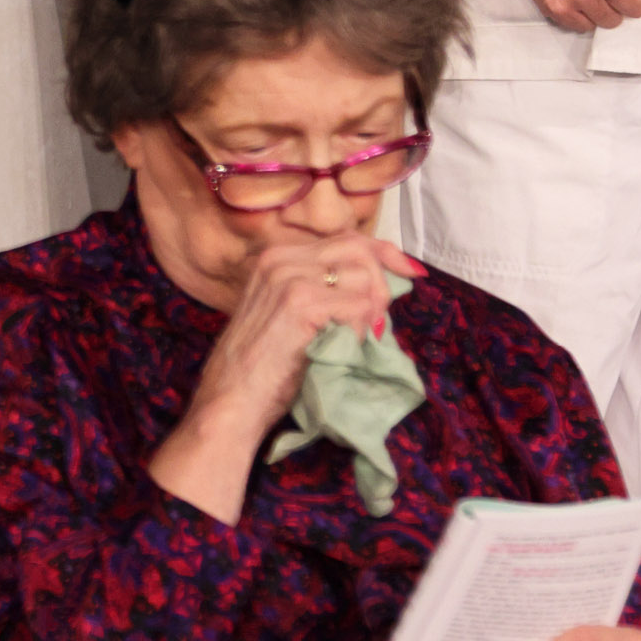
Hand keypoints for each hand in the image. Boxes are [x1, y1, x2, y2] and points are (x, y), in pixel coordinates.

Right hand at [146, 227, 418, 522]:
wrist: (230, 402)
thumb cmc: (262, 369)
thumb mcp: (288, 315)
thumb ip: (324, 291)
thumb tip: (382, 286)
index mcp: (277, 258)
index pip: (347, 238)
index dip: (385, 253)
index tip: (410, 271)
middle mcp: (281, 259)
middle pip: (359, 249)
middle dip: (381, 283)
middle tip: (379, 322)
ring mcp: (289, 278)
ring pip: (363, 279)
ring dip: (370, 313)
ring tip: (353, 341)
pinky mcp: (300, 303)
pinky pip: (359, 307)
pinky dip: (361, 331)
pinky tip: (343, 349)